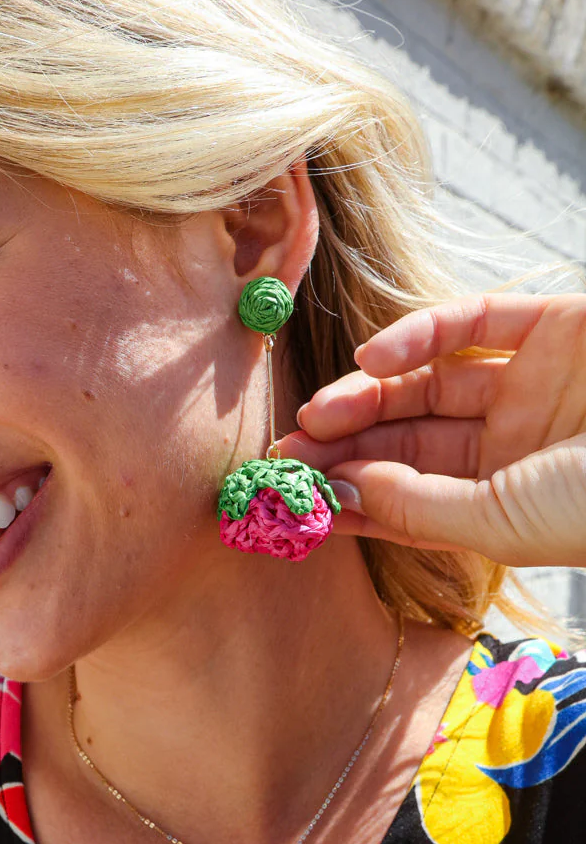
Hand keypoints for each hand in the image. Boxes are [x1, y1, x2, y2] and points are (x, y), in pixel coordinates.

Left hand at [276, 292, 585, 566]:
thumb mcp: (500, 522)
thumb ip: (416, 505)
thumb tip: (340, 491)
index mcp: (504, 503)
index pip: (408, 497)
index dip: (348, 495)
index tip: (291, 496)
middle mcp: (514, 444)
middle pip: (408, 438)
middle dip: (344, 445)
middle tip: (289, 448)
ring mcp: (531, 384)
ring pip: (428, 382)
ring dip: (365, 395)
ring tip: (315, 413)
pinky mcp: (554, 327)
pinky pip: (472, 321)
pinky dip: (417, 335)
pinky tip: (371, 360)